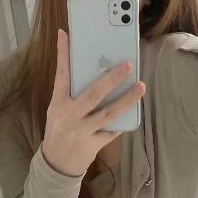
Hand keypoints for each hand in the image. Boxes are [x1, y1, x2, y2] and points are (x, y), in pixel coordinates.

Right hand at [41, 29, 145, 176]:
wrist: (55, 163)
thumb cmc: (60, 129)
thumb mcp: (58, 110)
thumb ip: (73, 93)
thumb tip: (95, 70)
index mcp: (58, 103)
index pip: (61, 75)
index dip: (63, 54)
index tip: (65, 34)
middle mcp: (69, 116)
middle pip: (92, 94)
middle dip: (111, 79)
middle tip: (128, 64)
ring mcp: (81, 131)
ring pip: (108, 114)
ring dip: (126, 100)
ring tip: (141, 86)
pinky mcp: (92, 145)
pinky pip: (112, 131)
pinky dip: (123, 120)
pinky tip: (135, 110)